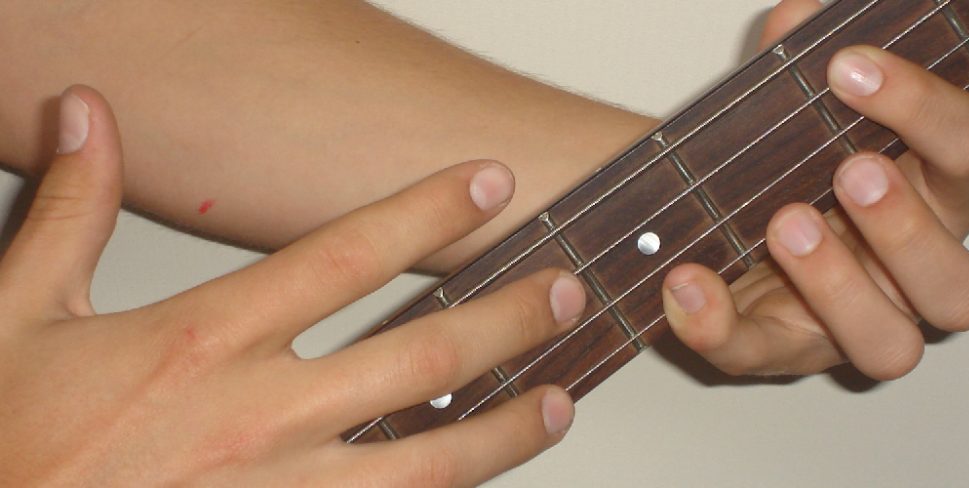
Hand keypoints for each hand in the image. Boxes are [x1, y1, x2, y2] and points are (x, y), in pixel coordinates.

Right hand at [0, 87, 583, 485]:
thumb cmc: (11, 445)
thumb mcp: (18, 315)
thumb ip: (69, 212)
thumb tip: (89, 117)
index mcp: (204, 341)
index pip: (346, 255)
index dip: (428, 210)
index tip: (489, 184)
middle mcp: (258, 415)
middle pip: (419, 354)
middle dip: (506, 318)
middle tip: (563, 290)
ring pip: (428, 458)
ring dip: (505, 426)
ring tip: (562, 401)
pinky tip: (476, 487)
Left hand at [660, 0, 968, 379]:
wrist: (723, 216)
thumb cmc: (785, 163)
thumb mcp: (791, 111)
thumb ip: (799, 66)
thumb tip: (800, 16)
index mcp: (933, 196)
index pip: (968, 151)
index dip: (925, 110)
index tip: (852, 66)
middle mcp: (908, 274)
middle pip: (959, 286)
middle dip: (908, 229)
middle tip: (849, 171)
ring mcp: (850, 324)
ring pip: (889, 345)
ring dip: (839, 287)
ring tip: (783, 223)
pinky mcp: (779, 350)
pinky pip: (756, 353)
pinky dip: (717, 322)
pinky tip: (685, 280)